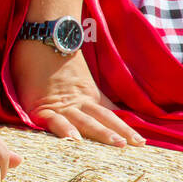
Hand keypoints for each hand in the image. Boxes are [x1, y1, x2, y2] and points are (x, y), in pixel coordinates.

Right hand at [10, 40, 145, 146]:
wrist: (42, 37)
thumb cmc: (52, 55)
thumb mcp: (75, 76)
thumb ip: (84, 90)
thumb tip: (101, 99)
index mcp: (87, 95)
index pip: (109, 114)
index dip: (125, 127)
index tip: (141, 141)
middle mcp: (79, 101)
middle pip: (104, 118)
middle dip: (121, 131)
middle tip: (140, 144)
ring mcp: (62, 105)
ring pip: (86, 121)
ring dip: (102, 133)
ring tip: (118, 144)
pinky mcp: (41, 108)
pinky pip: (54, 121)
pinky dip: (64, 129)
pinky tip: (74, 140)